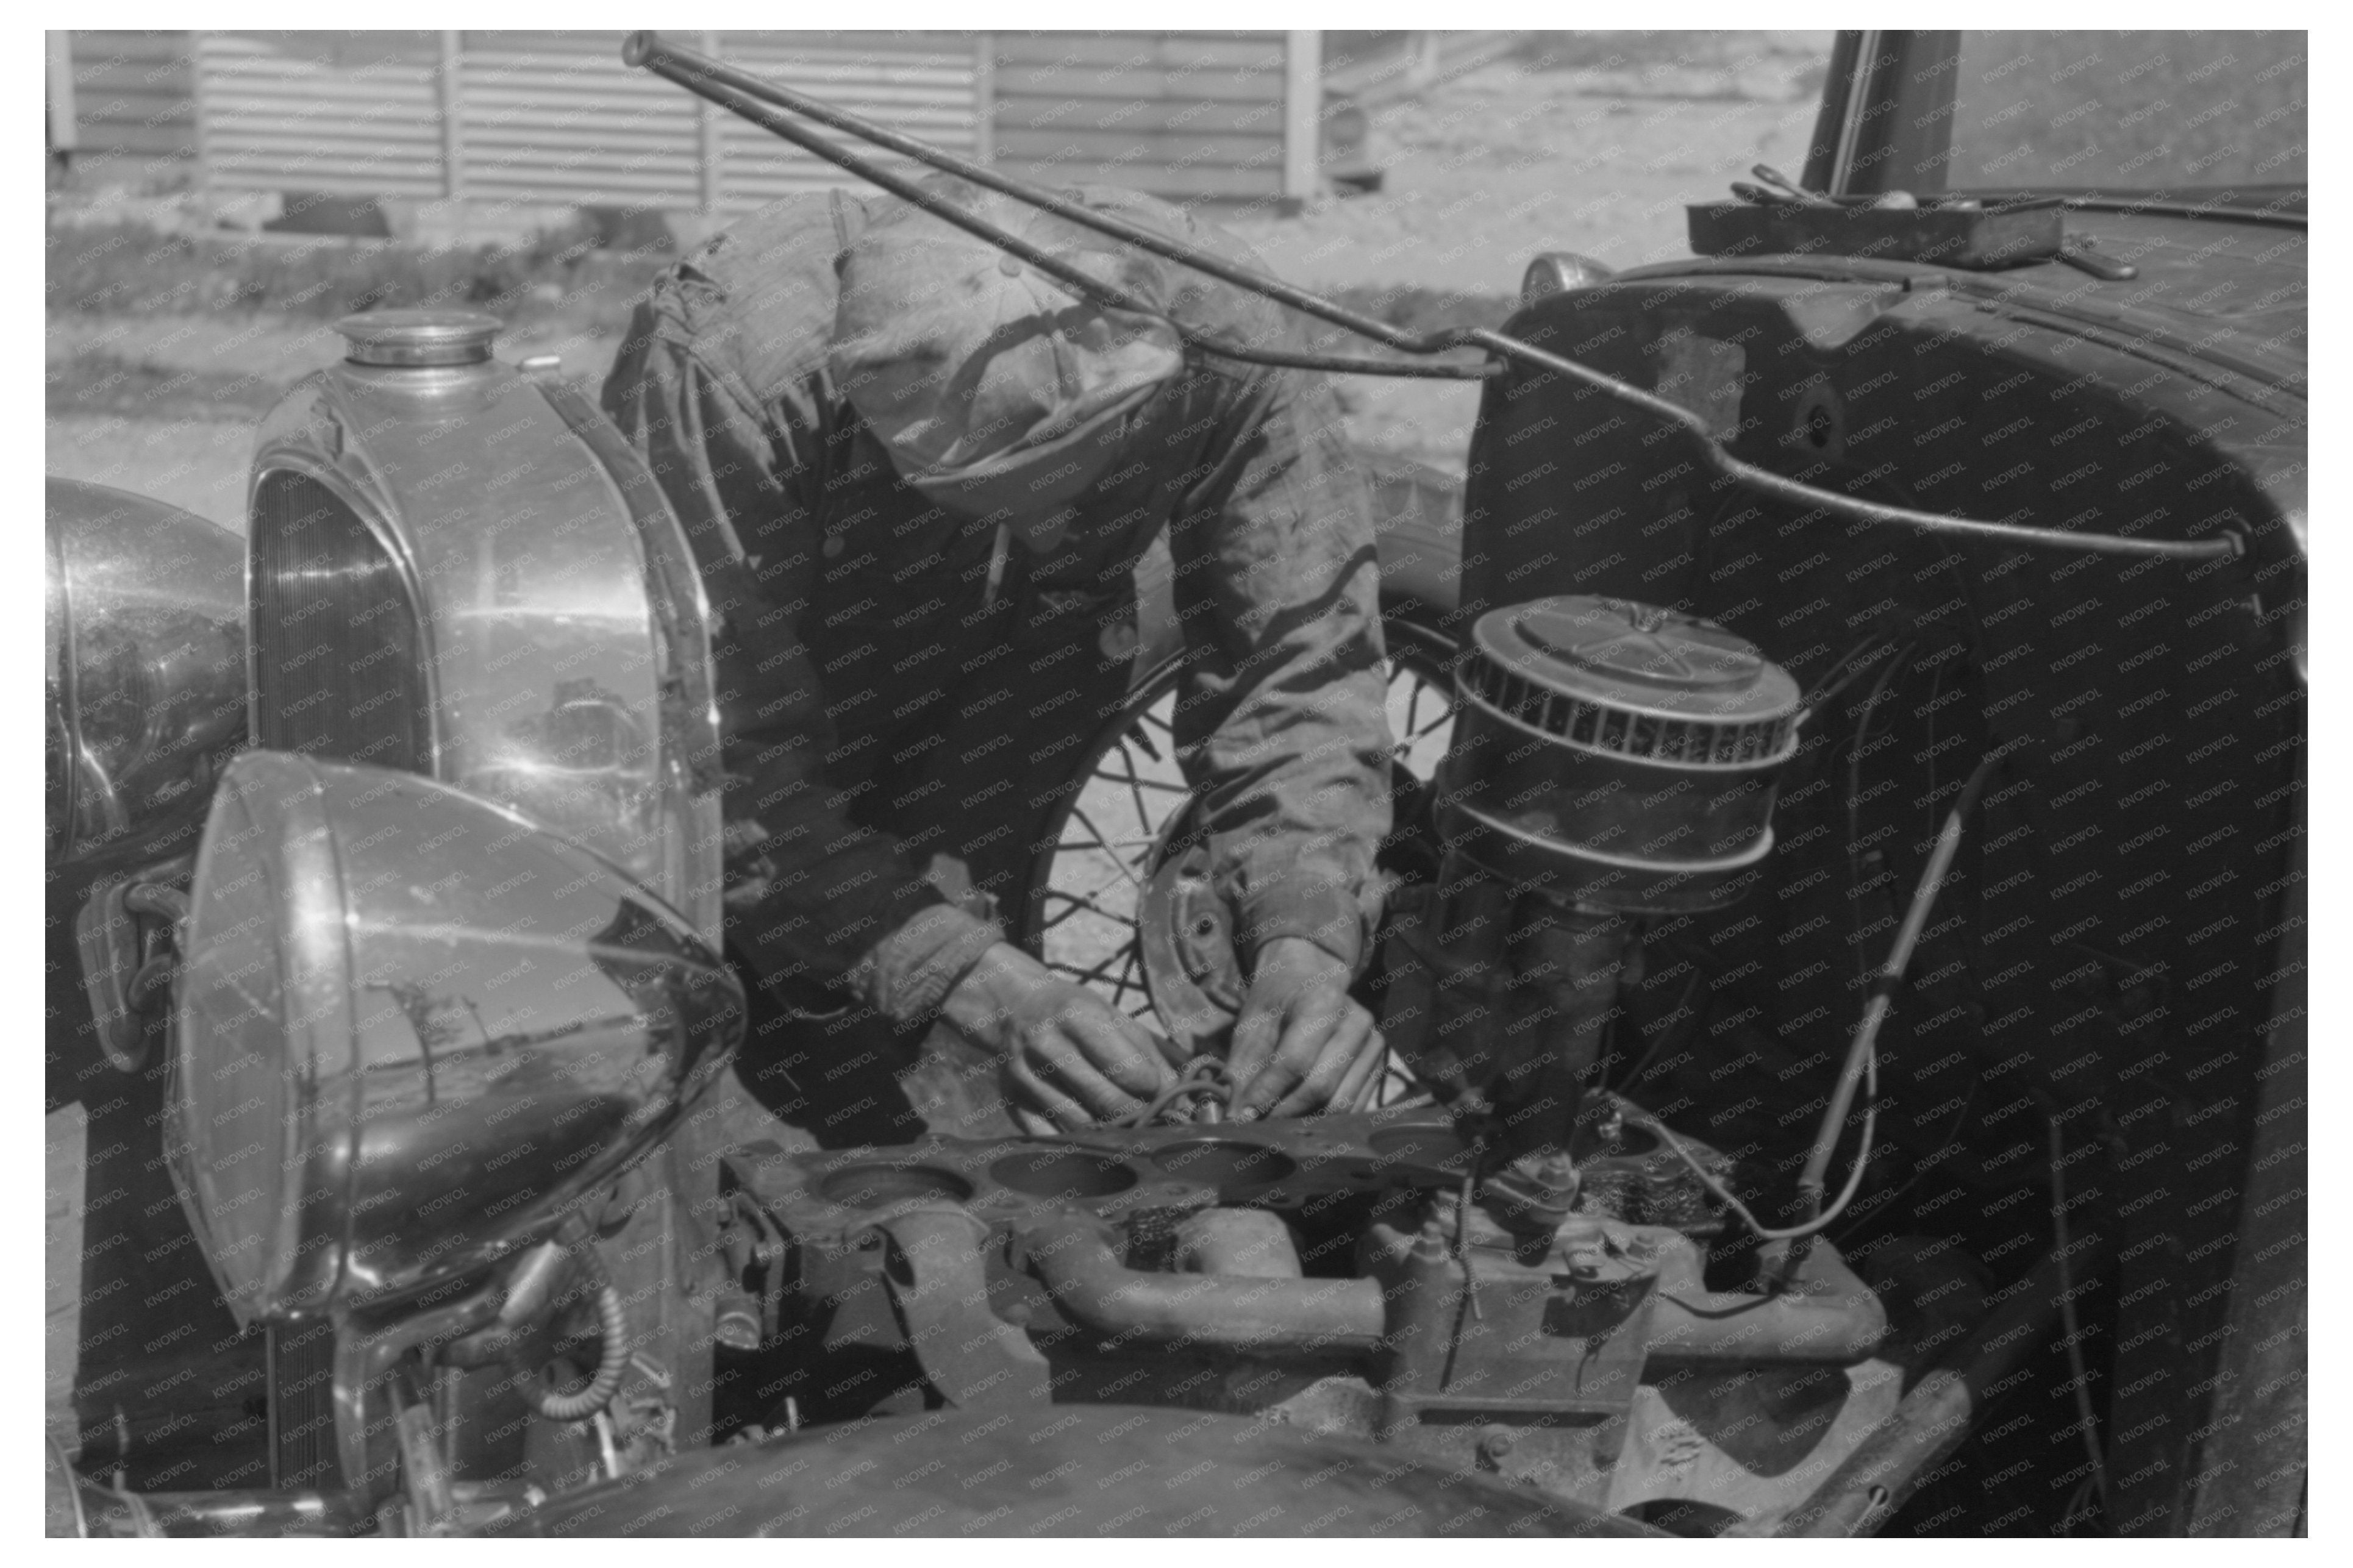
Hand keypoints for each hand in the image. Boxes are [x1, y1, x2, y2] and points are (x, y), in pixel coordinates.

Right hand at [940, 943, 1176, 1130]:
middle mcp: (1046, 1046)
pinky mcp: (1011, 1102)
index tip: (1160, 1090)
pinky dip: (1077, 1141)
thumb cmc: (1074, 1012)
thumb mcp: (1112, 1017)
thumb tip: (1177, 1095)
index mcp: (1077, 1017)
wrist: (1011, 1007)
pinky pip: (1052, 1138)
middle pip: (1107, 1101)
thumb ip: (1147, 1053)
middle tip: (1149, 1114)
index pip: (1128, 1070)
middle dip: (1136, 1113)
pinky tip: (1090, 1130)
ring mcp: (1025, 1077)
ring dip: (1110, 1131)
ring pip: (1082, 1125)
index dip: (1152, 1087)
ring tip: (1122, 1121)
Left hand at [1226, 937, 1386, 1120]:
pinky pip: (1355, 1105)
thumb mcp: (1251, 1022)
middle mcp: (1357, 1021)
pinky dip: (1325, 1117)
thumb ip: (1242, 1067)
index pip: (1295, 1061)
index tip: (1242, 1114)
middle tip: (1257, 1121)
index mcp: (1323, 1001)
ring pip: (1340, 1103)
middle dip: (1284, 1111)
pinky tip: (1301, 1112)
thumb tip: (1234, 1115)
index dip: (1267, 1092)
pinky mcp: (1380, 1063)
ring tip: (1277, 1117)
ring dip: (1305, 1119)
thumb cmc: (1277, 999)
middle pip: (1320, 1086)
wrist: (1312, 978)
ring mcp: (1374, 1043)